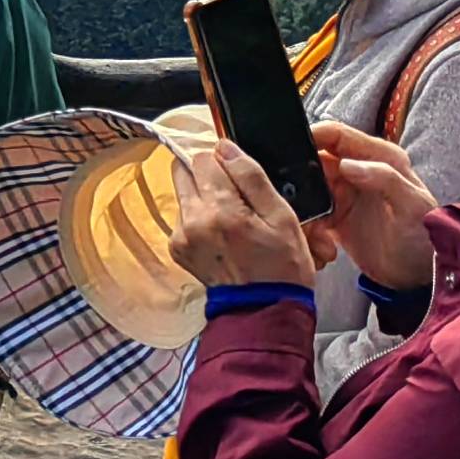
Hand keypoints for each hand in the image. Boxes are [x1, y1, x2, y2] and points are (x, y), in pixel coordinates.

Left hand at [169, 138, 324, 293]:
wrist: (264, 311)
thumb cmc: (281, 267)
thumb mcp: (282, 217)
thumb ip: (251, 177)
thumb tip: (225, 147)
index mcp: (220, 210)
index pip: (204, 158)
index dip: (224, 160)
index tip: (239, 174)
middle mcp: (192, 220)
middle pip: (184, 170)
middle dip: (207, 174)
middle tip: (234, 193)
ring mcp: (181, 235)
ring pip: (183, 193)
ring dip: (203, 196)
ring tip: (231, 218)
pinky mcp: (177, 248)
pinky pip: (182, 217)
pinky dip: (198, 218)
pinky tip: (221, 234)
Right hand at [310, 120, 442, 295]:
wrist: (420, 278)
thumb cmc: (424, 237)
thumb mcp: (412, 206)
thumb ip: (384, 178)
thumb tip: (345, 164)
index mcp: (378, 157)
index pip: (336, 134)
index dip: (312, 136)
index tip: (288, 150)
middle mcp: (358, 170)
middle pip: (313, 161)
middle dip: (300, 180)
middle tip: (296, 204)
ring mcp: (343, 193)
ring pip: (306, 189)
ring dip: (304, 211)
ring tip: (318, 237)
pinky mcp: (334, 216)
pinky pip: (308, 213)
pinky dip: (308, 228)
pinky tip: (323, 247)